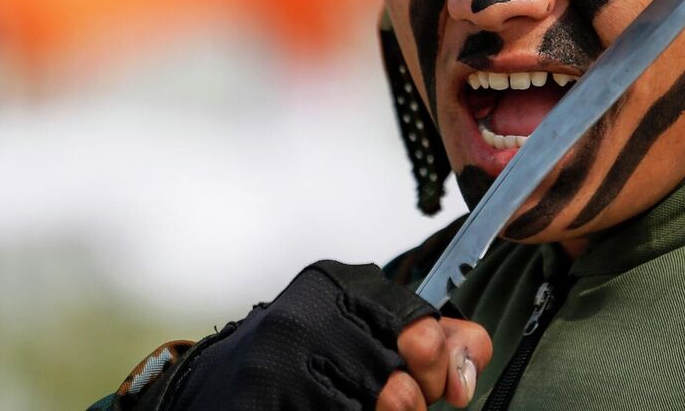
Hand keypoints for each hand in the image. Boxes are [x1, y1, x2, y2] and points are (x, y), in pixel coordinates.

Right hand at [145, 260, 491, 410]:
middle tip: (397, 402)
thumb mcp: (368, 328)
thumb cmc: (306, 353)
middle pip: (402, 387)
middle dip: (411, 406)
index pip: (422, 328)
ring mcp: (279, 361)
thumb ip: (434, 339)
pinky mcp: (261, 398)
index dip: (439, 366)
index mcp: (339, 285)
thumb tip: (466, 373)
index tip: (438, 382)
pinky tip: (326, 405)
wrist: (218, 382)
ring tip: (356, 402)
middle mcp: (307, 315)